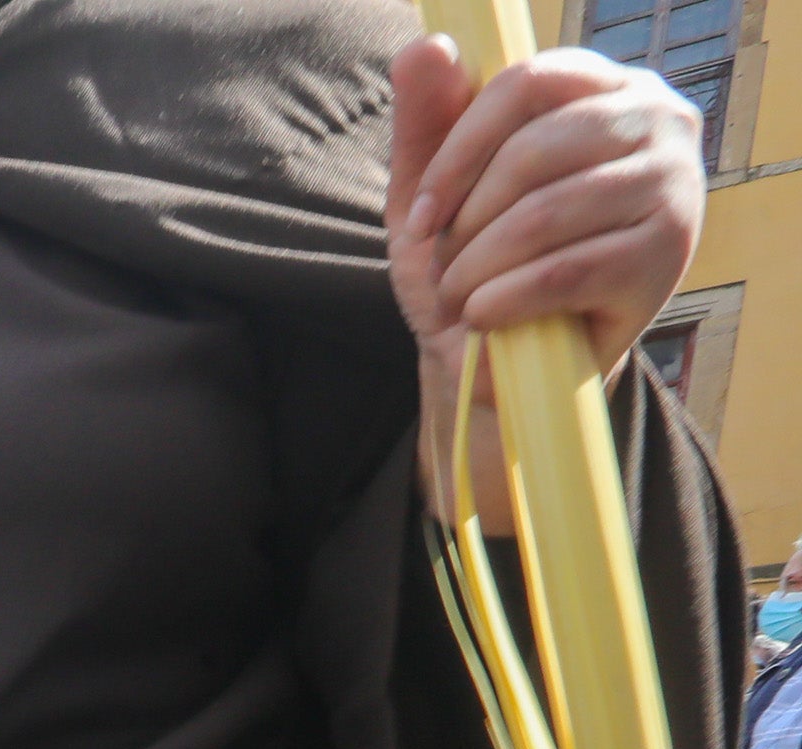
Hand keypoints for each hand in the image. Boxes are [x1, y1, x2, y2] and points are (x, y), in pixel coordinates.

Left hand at [390, 39, 705, 522]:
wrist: (509, 356)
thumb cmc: (479, 260)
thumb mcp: (437, 191)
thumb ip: (429, 117)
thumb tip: (426, 45)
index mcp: (605, 87)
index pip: (525, 82)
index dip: (458, 151)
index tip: (420, 215)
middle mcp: (657, 120)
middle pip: (533, 149)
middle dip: (467, 221)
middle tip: (445, 266)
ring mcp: (674, 185)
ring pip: (544, 214)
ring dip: (478, 267)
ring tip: (462, 295)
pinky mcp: (668, 256)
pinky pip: (563, 271)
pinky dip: (503, 300)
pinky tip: (485, 315)